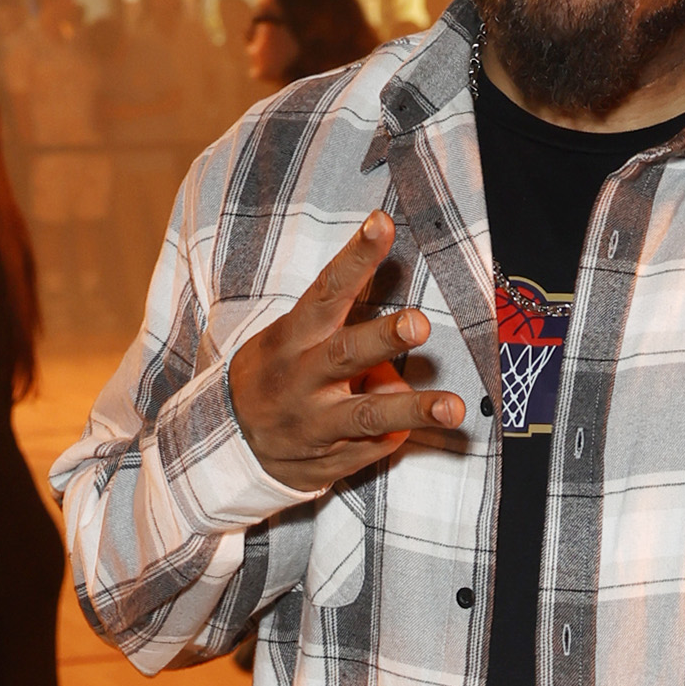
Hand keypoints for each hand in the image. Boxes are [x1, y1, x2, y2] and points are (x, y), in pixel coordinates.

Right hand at [227, 210, 463, 494]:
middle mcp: (301, 378)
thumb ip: (348, 337)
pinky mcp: (327, 461)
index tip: (381, 225)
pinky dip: (394, 437)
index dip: (354, 258)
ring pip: (364, 416)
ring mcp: (313, 424)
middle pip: (344, 354)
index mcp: (293, 337)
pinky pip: (372, 448)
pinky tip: (409, 429)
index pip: (326, 291)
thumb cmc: (279, 374)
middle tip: (418, 324)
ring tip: (453, 407)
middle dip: (382, 339)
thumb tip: (399, 365)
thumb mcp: (296, 341)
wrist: (231, 443)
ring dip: (411, 411)